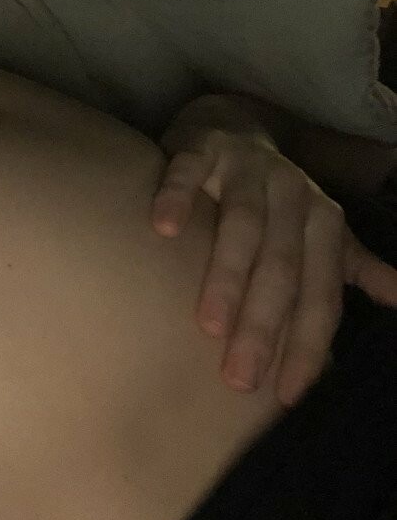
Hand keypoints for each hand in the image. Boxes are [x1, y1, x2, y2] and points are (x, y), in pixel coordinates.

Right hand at [151, 128, 396, 406]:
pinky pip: (189, 170)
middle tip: (238, 379)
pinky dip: (179, 196)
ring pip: (243, 225)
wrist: (235, 124)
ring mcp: (248, 168)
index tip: (284, 395)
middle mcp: (293, 194)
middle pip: (282, 267)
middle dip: (264, 326)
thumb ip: (355, 268)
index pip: (321, 294)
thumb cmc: (275, 196)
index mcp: (325, 223)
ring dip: (227, 275)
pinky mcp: (202, 146)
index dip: (307, 346)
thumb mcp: (322, 232)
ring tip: (208, 326)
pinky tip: (165, 229)